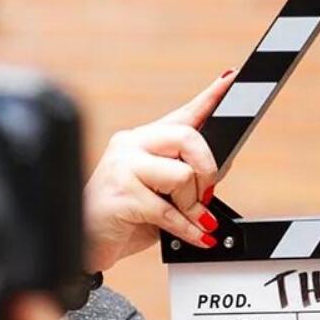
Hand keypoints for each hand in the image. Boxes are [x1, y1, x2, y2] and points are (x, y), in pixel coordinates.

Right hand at [84, 69, 236, 271]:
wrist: (88, 241)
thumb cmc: (126, 216)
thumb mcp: (163, 193)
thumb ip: (188, 176)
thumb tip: (219, 169)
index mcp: (144, 139)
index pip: (183, 113)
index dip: (210, 96)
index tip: (231, 78)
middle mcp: (131, 144)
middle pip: (187, 137)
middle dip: (207, 169)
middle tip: (206, 194)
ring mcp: (122, 166)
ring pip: (181, 174)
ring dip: (193, 205)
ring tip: (190, 219)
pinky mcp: (121, 195)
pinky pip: (169, 210)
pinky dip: (188, 228)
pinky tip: (196, 235)